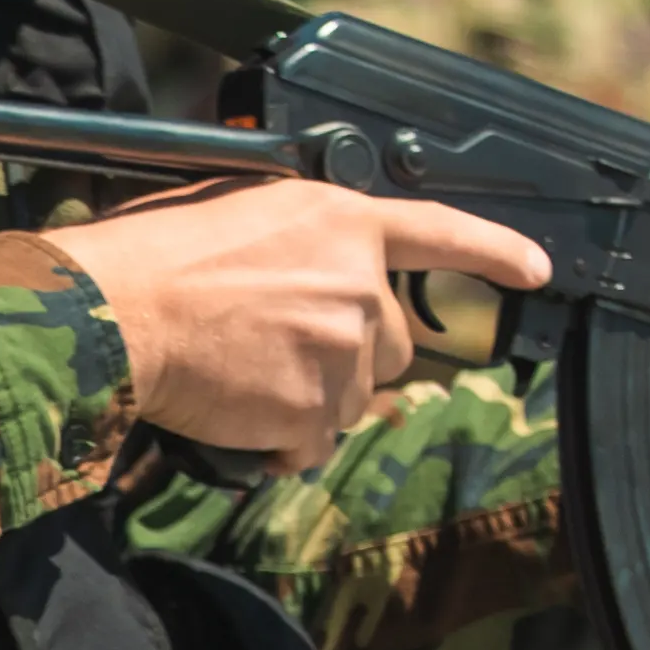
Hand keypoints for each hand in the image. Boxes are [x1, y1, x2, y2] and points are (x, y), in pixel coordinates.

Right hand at [52, 184, 554, 456]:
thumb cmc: (150, 256)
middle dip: (346, 354)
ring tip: (238, 378)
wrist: (113, 314)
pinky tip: (232, 414)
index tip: (537, 269)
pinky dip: (274, 441)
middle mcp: (358, 283)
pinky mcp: (317, 410)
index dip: (494, 251)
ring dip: (306, 399)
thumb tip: (301, 257)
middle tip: (274, 349)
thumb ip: (297, 234)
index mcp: (340, 220)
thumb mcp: (234, 206)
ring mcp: (344, 350)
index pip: (441, 232)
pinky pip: (310, 443)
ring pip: (351, 397)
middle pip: (391, 342)